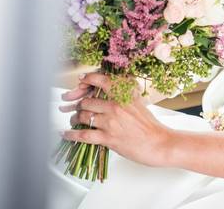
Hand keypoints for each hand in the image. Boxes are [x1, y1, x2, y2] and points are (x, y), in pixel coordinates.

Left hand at [59, 72, 173, 167]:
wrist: (158, 143)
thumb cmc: (150, 125)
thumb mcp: (139, 102)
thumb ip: (125, 94)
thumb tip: (111, 89)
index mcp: (124, 94)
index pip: (101, 80)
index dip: (87, 79)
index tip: (80, 80)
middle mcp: (116, 105)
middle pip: (87, 100)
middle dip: (77, 104)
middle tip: (73, 106)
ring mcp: (110, 121)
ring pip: (82, 116)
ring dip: (74, 118)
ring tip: (73, 120)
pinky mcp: (107, 137)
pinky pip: (83, 134)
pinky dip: (71, 134)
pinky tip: (65, 134)